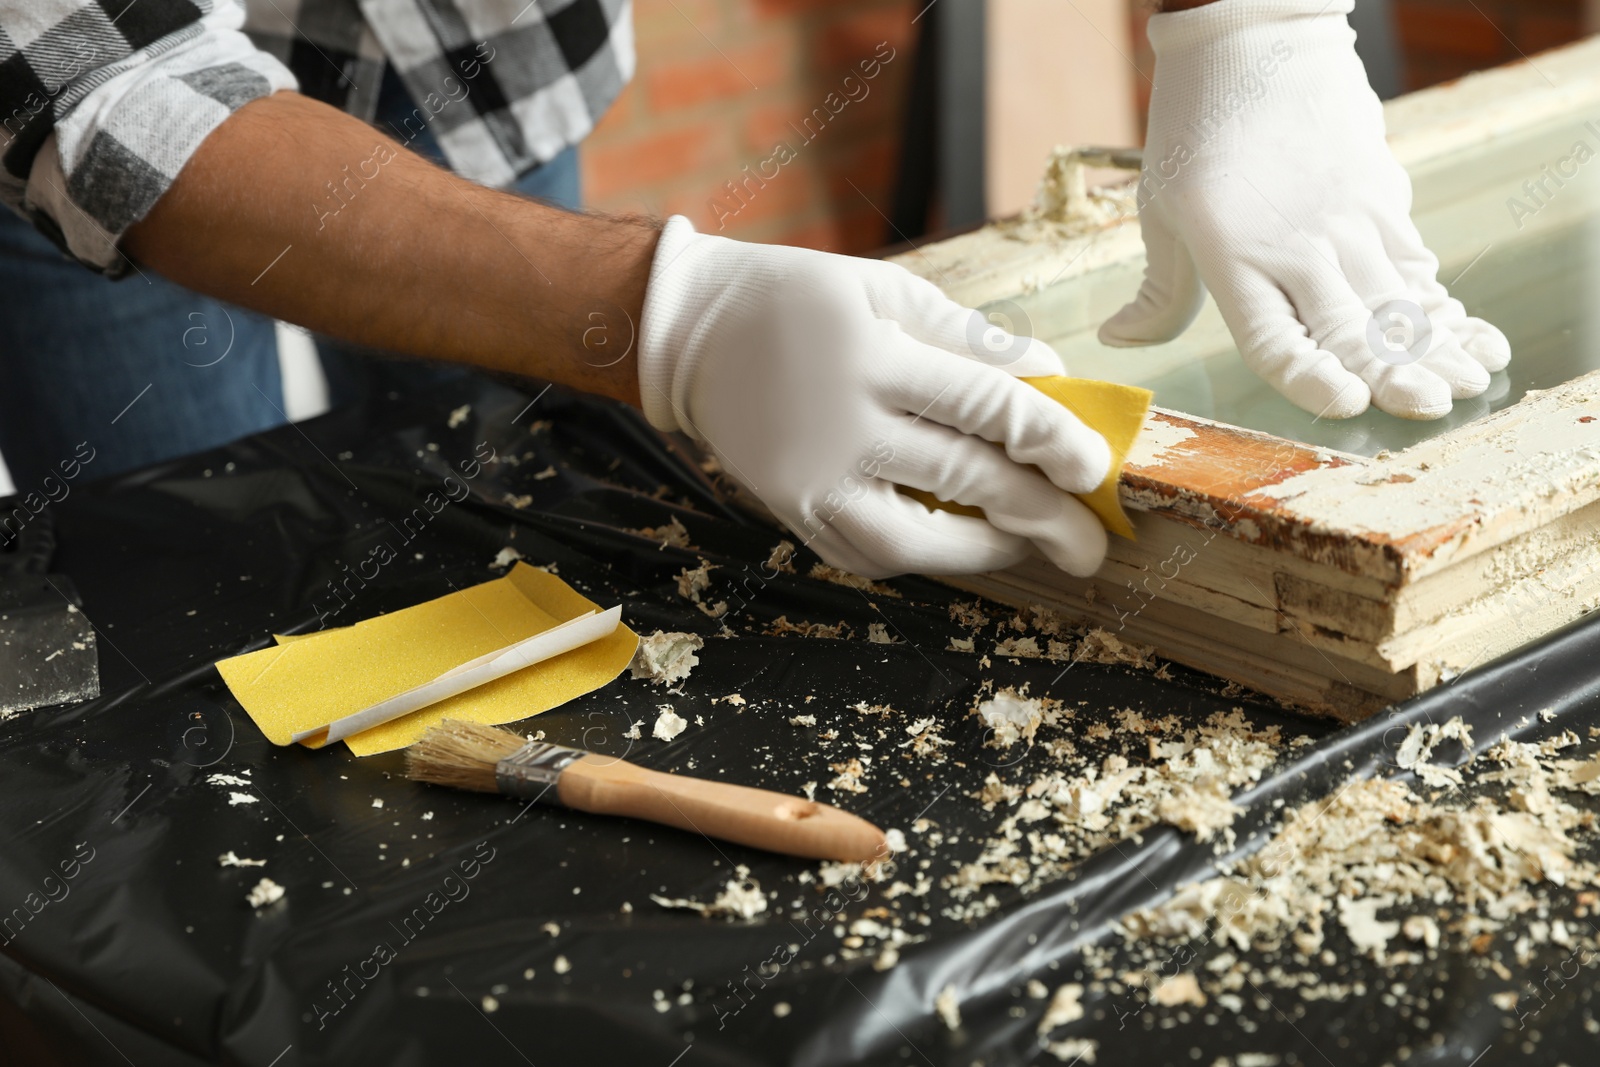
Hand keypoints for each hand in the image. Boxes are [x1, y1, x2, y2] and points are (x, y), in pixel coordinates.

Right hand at [637, 217, 1111, 578]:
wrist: (687, 333)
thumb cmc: (794, 299)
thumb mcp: (883, 289)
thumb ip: (968, 335)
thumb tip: (1050, 371)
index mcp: (873, 356)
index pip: (986, 407)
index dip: (1052, 441)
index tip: (1095, 469)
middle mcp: (843, 425)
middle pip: (964, 481)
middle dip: (1040, 517)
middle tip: (1090, 545)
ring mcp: (811, 479)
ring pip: (915, 540)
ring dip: (984, 553)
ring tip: (1030, 549)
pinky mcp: (790, 511)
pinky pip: (866, 555)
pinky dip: (920, 558)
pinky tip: (957, 546)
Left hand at [1101, 0, 1509, 419]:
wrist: (1255, 41)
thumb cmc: (1195, 130)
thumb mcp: (1160, 209)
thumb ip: (1156, 292)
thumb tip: (1117, 340)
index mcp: (1234, 257)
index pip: (1277, 339)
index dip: (1311, 380)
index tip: (1345, 404)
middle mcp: (1298, 244)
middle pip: (1353, 326)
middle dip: (1396, 374)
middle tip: (1429, 408)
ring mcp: (1349, 218)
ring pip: (1398, 297)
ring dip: (1435, 345)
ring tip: (1464, 382)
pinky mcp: (1383, 193)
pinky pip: (1415, 261)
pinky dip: (1438, 301)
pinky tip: (1464, 333)